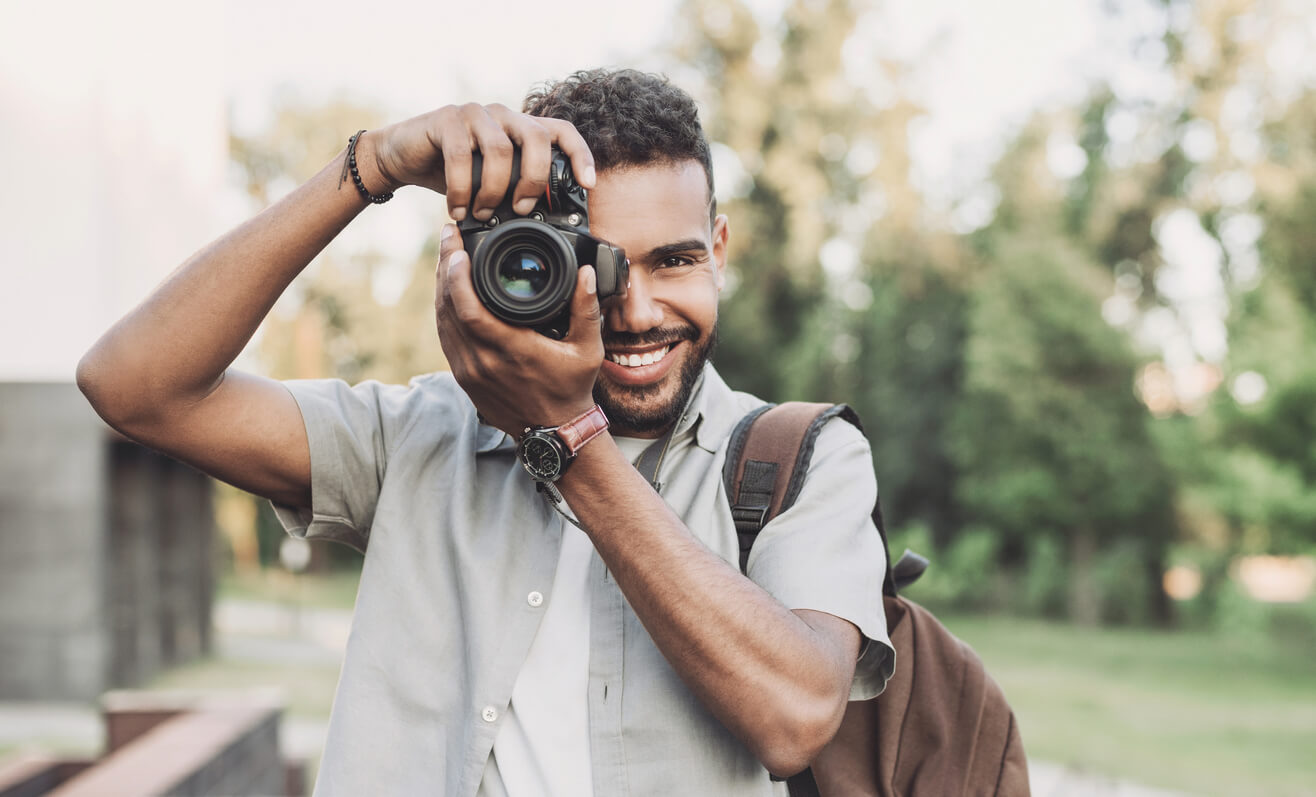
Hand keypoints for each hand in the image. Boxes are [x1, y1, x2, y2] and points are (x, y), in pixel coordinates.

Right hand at [364, 104, 595, 220]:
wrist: (403, 157)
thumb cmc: (453, 173)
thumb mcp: (493, 184)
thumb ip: (517, 191)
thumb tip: (545, 223)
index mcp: (521, 128)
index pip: (562, 132)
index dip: (580, 156)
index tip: (588, 185)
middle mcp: (504, 115)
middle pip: (536, 138)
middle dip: (534, 179)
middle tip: (522, 209)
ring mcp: (476, 114)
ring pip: (500, 149)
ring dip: (494, 190)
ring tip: (483, 214)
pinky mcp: (446, 119)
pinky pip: (461, 155)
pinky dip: (462, 189)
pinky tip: (458, 211)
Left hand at [435, 224, 603, 434]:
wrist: (553, 431)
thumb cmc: (571, 389)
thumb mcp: (588, 350)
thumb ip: (587, 309)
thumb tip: (587, 273)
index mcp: (511, 350)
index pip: (469, 309)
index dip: (456, 276)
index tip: (456, 248)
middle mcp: (483, 361)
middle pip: (448, 308)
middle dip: (444, 268)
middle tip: (448, 237)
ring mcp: (469, 371)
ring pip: (442, 321)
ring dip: (441, 287)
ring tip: (446, 256)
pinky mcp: (463, 377)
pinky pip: (445, 336)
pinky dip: (444, 310)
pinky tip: (448, 290)